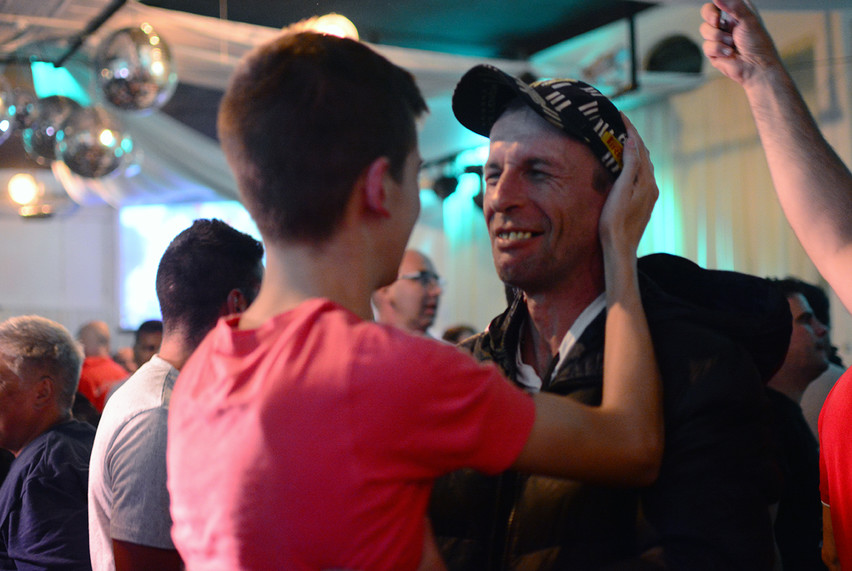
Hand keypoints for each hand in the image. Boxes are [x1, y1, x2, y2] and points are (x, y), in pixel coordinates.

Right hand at [599, 113, 657, 255]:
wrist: (620, 249)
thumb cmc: (616, 221)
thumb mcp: (620, 191)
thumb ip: (628, 166)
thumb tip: (631, 141)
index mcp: (646, 181)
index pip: (638, 147)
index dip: (629, 129)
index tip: (619, 114)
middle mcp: (651, 186)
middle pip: (643, 154)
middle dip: (632, 137)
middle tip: (618, 123)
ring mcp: (648, 195)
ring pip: (643, 165)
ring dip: (633, 150)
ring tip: (621, 138)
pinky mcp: (642, 203)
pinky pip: (640, 175)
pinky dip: (633, 163)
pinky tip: (626, 164)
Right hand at [699, 0, 782, 85]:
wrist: (756, 67)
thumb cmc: (757, 43)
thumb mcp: (748, 19)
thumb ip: (733, 5)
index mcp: (736, 12)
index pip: (719, 2)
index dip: (715, 5)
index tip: (719, 11)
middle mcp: (726, 23)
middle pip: (707, 13)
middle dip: (711, 18)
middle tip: (717, 22)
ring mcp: (719, 38)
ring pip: (704, 30)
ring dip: (718, 37)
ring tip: (731, 43)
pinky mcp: (713, 52)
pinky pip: (706, 46)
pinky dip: (718, 49)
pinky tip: (729, 53)